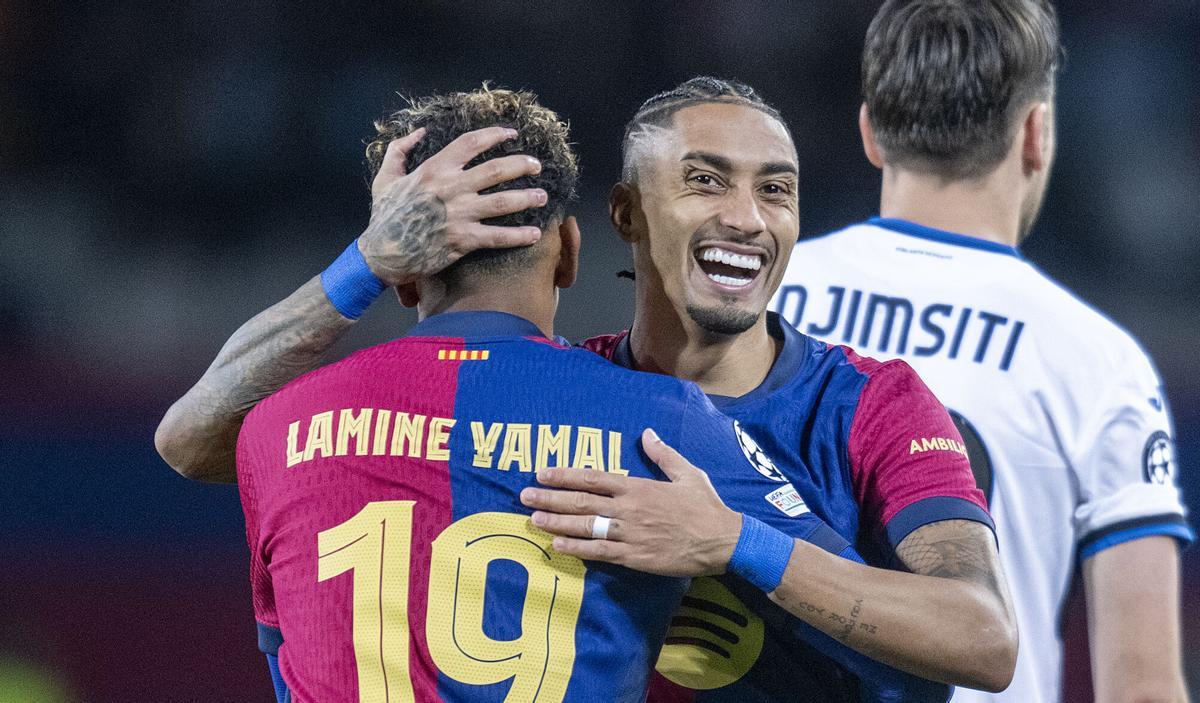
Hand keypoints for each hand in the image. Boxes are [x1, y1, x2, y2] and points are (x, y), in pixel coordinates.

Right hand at [358, 126, 546, 285]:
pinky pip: (498, 236)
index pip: (472, 143)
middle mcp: (451, 188)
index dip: (495, 135)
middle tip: (536, 165)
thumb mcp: (385, 177)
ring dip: (527, 198)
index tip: (512, 134)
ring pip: (502, 202)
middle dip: (521, 164)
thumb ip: (400, 149)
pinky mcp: (463, 240)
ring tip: (543, 196)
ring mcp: (459, 214)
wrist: (381, 253)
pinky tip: (534, 234)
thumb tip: (419, 132)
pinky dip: (518, 236)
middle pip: (496, 169)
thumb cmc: (384, 215)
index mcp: (434, 169)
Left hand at [520, 428, 742, 576]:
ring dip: (557, 523)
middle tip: (524, 497)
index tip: (543, 474)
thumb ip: (663, 454)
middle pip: (582, 502)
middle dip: (550, 499)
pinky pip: (600, 552)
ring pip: (586, 528)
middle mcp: (629, 509)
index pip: (594, 479)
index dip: (566, 476)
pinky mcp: (635, 557)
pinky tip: (558, 546)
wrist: (723, 541)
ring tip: (533, 520)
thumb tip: (646, 433)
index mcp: (639, 487)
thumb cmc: (706, 506)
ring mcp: (630, 534)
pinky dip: (577, 549)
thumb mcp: (688, 473)